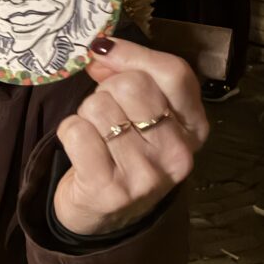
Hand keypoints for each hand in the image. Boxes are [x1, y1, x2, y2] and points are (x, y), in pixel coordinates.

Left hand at [53, 38, 207, 235]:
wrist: (103, 213)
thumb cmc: (124, 152)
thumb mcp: (143, 113)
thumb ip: (129, 74)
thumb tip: (101, 50)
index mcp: (194, 128)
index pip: (174, 72)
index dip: (132, 54)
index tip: (103, 54)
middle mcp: (178, 154)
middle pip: (131, 85)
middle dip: (105, 91)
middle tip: (104, 115)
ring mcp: (145, 176)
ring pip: (99, 107)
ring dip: (85, 114)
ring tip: (95, 136)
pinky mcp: (109, 191)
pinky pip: (76, 131)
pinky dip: (69, 132)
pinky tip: (80, 149)